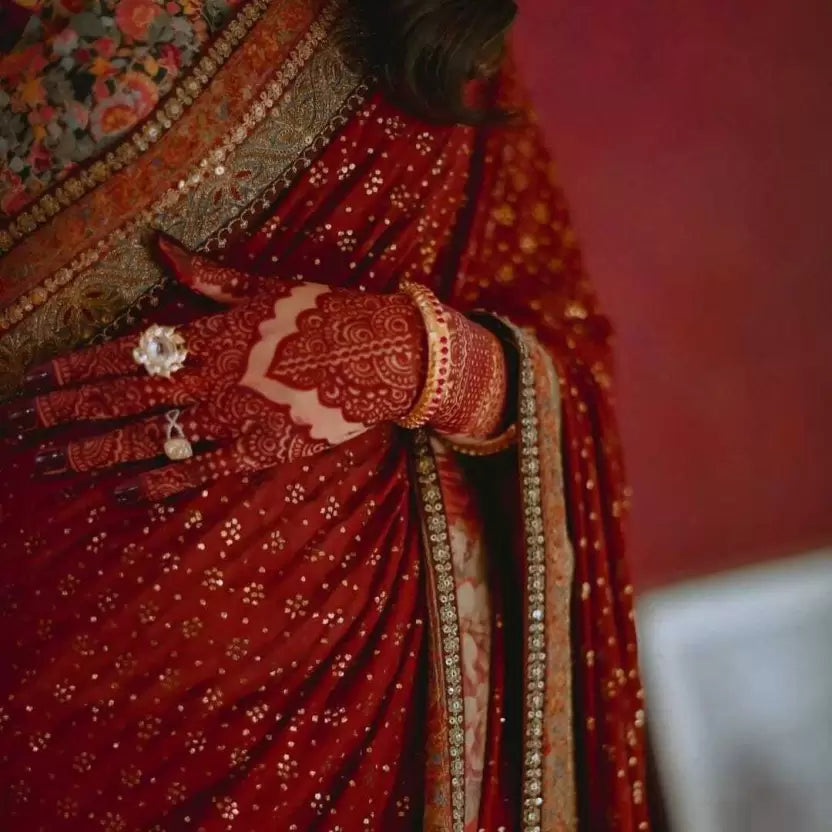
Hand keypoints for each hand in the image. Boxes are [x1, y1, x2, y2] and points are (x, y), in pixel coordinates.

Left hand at [4, 236, 427, 501]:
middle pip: (126, 396)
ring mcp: (236, 415)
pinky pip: (201, 469)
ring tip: (50, 461)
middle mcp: (214, 376)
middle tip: (22, 425)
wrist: (385, 354)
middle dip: (69, 411)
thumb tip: (161, 245)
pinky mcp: (263, 448)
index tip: (36, 381)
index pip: (128, 351)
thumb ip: (208, 275)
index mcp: (212, 332)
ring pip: (151, 436)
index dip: (77, 367)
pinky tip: (123, 492)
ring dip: (97, 449)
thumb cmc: (326, 315)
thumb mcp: (265, 286)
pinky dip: (160, 480)